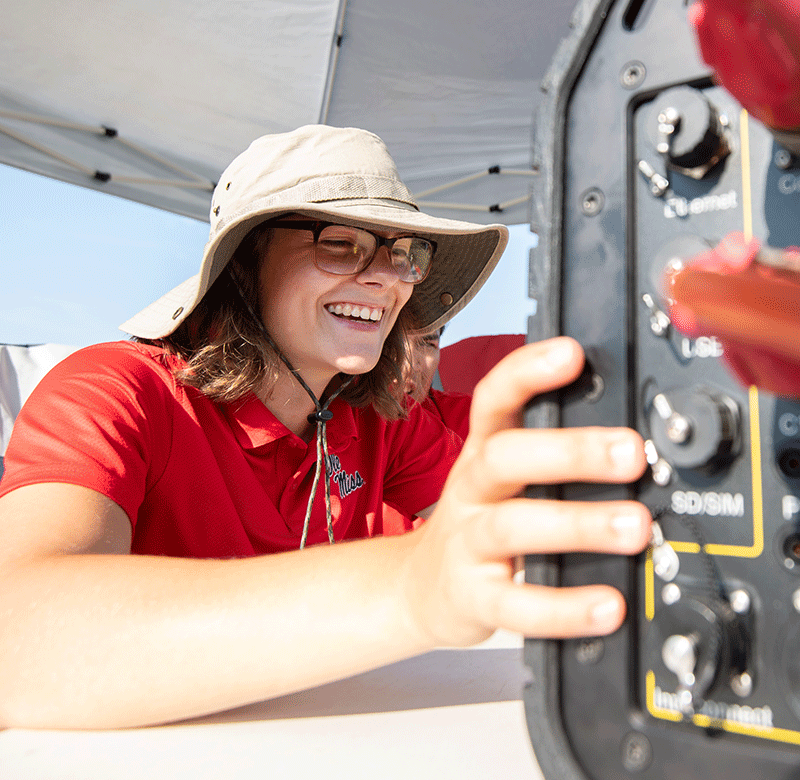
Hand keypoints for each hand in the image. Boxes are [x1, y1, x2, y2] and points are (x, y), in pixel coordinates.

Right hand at [401, 337, 650, 646]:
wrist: (424, 588)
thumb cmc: (482, 523)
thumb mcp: (505, 480)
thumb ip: (553, 456)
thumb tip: (633, 433)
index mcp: (483, 452)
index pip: (494, 400)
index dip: (527, 373)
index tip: (572, 352)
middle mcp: (471, 491)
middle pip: (503, 457)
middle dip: (567, 451)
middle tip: (630, 452)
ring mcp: (468, 543)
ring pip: (512, 526)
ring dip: (577, 524)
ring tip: (635, 526)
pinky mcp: (474, 598)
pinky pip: (516, 604)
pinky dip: (563, 607)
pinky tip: (608, 606)